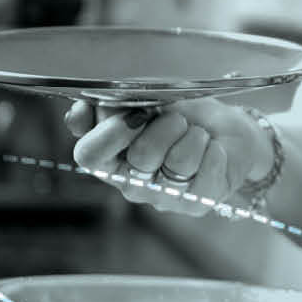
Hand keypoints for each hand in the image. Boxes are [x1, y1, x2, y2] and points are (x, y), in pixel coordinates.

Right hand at [64, 97, 262, 216]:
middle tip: (178, 119)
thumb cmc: (180, 114)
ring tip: (197, 134)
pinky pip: (205, 177)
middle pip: (141, 155)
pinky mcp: (196, 203)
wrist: (224, 128)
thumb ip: (108, 104)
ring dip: (194, 136)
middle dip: (166, 126)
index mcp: (109, 158)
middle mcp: (131, 183)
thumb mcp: (143, 98)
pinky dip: (213, 153)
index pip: (90, 155)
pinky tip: (213, 149)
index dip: (112, 132)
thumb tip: (78, 114)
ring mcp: (162, 197)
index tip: (139, 113)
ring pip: (178, 161)